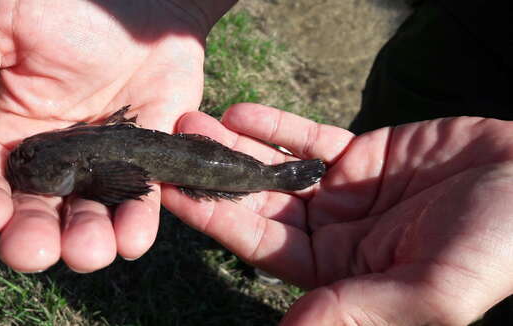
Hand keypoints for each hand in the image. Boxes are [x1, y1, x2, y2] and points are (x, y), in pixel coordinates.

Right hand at [0, 0, 233, 272]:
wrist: (146, 1)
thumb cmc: (72, 6)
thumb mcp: (3, 24)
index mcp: (13, 131)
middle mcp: (57, 159)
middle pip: (36, 213)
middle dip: (32, 238)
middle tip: (35, 251)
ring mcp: (104, 165)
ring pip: (89, 218)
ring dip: (86, 243)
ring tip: (88, 252)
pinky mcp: (149, 163)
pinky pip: (143, 202)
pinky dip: (137, 224)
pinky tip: (131, 238)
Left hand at [163, 103, 512, 324]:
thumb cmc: (500, 243)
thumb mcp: (434, 287)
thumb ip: (359, 309)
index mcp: (342, 276)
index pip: (263, 248)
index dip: (219, 221)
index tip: (177, 193)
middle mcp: (336, 237)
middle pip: (260, 205)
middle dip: (217, 176)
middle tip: (175, 145)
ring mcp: (346, 194)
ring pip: (278, 170)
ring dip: (237, 147)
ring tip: (196, 120)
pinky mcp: (362, 156)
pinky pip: (310, 140)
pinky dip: (277, 126)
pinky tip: (241, 112)